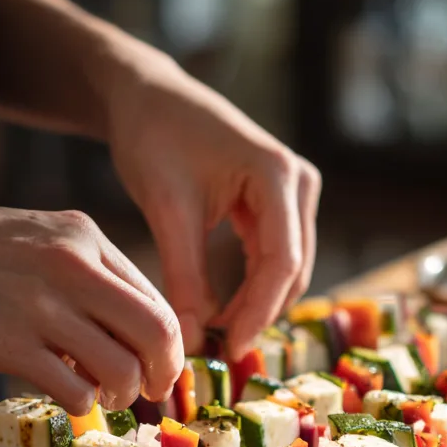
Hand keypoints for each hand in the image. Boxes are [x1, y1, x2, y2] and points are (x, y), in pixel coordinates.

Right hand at [0, 175, 183, 413]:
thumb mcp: (44, 240)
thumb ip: (91, 276)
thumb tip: (132, 334)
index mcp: (87, 239)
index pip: (157, 301)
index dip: (169, 346)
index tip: (160, 369)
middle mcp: (73, 267)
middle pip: (157, 333)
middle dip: (162, 373)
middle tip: (148, 392)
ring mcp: (41, 306)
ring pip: (121, 368)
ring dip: (121, 394)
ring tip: (102, 395)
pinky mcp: (7, 344)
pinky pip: (74, 390)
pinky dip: (81, 404)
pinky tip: (67, 398)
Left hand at [106, 54, 321, 357]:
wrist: (148, 96)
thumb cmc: (153, 138)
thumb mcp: (166, 210)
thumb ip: (184, 277)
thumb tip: (190, 341)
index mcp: (276, 174)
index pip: (281, 261)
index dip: (258, 313)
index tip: (228, 350)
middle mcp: (298, 181)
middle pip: (292, 268)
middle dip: (258, 313)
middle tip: (217, 350)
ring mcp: (295, 191)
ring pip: (288, 268)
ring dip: (257, 304)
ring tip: (216, 334)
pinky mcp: (282, 201)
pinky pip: (276, 256)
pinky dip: (253, 287)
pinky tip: (223, 310)